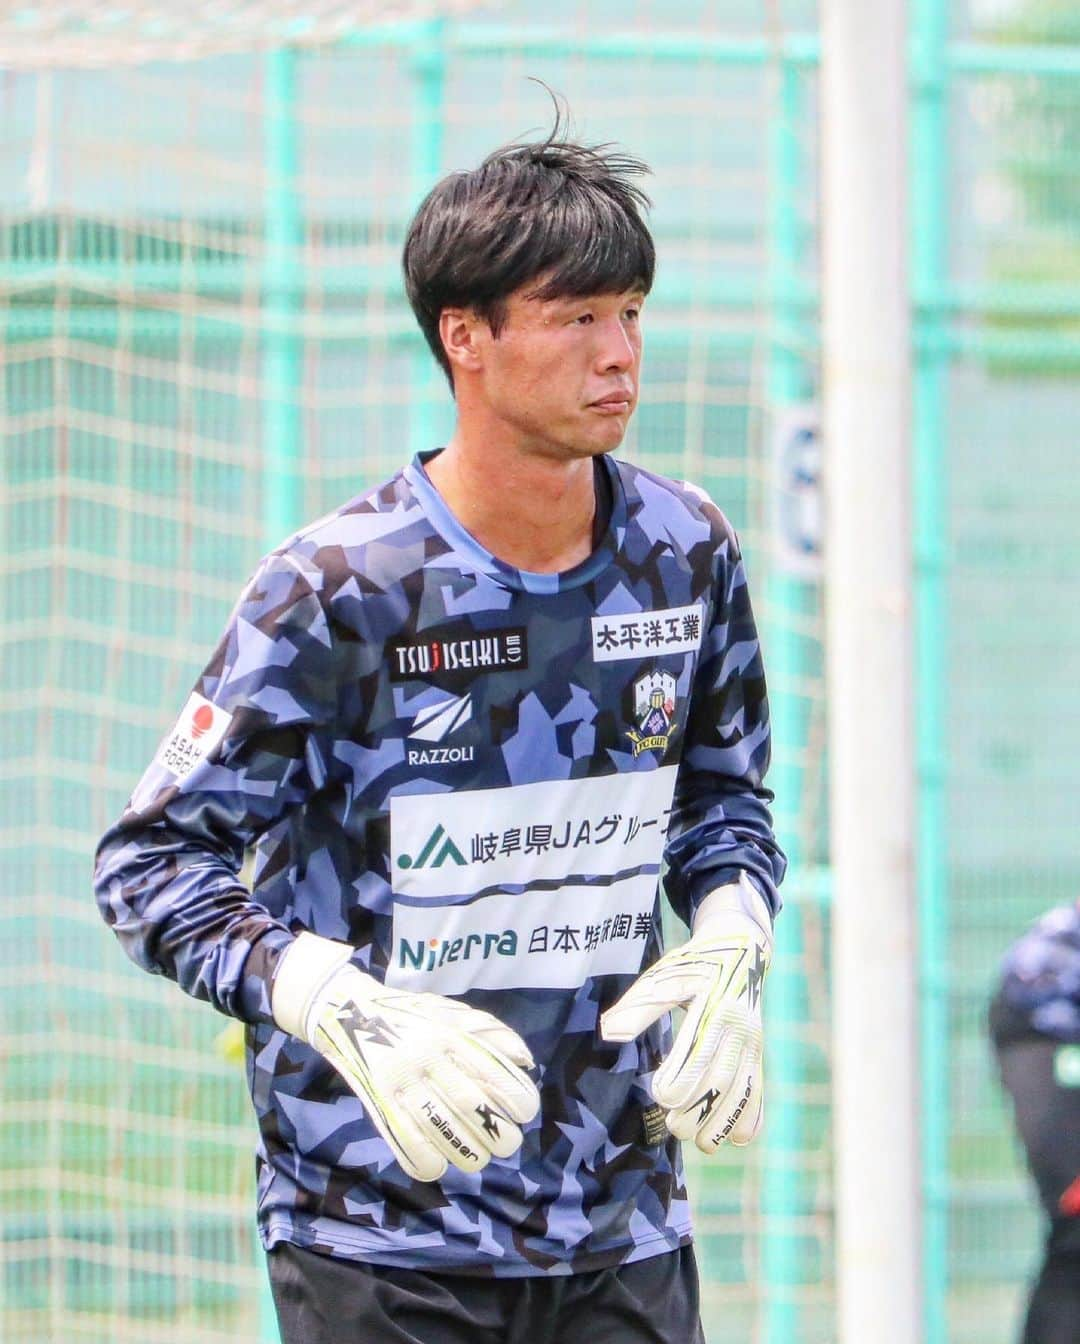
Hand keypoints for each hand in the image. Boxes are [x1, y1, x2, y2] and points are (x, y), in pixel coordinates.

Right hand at [272, 932, 539, 1181]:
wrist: (350, 1012)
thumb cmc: (413, 1016)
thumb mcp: (454, 1012)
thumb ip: (491, 1033)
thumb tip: (525, 1062)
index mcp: (449, 1034)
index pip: (492, 1071)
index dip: (516, 1098)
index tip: (524, 1112)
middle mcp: (425, 1056)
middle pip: (469, 1106)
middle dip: (498, 1135)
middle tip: (506, 1142)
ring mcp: (398, 1082)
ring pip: (441, 1132)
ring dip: (468, 1154)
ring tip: (477, 1155)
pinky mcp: (377, 1104)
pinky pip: (406, 1146)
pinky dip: (428, 1164)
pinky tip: (439, 1161)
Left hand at [600, 875, 771, 1152]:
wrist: (743, 948)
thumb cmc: (695, 963)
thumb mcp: (665, 976)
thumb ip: (640, 1007)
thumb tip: (609, 1033)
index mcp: (713, 1007)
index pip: (699, 1053)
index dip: (682, 1081)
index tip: (660, 1094)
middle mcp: (738, 1029)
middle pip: (722, 1079)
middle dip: (699, 1110)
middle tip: (673, 1126)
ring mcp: (752, 1043)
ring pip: (744, 1091)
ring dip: (725, 1123)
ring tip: (702, 1143)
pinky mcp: (758, 1053)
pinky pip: (759, 1090)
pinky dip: (752, 1117)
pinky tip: (737, 1138)